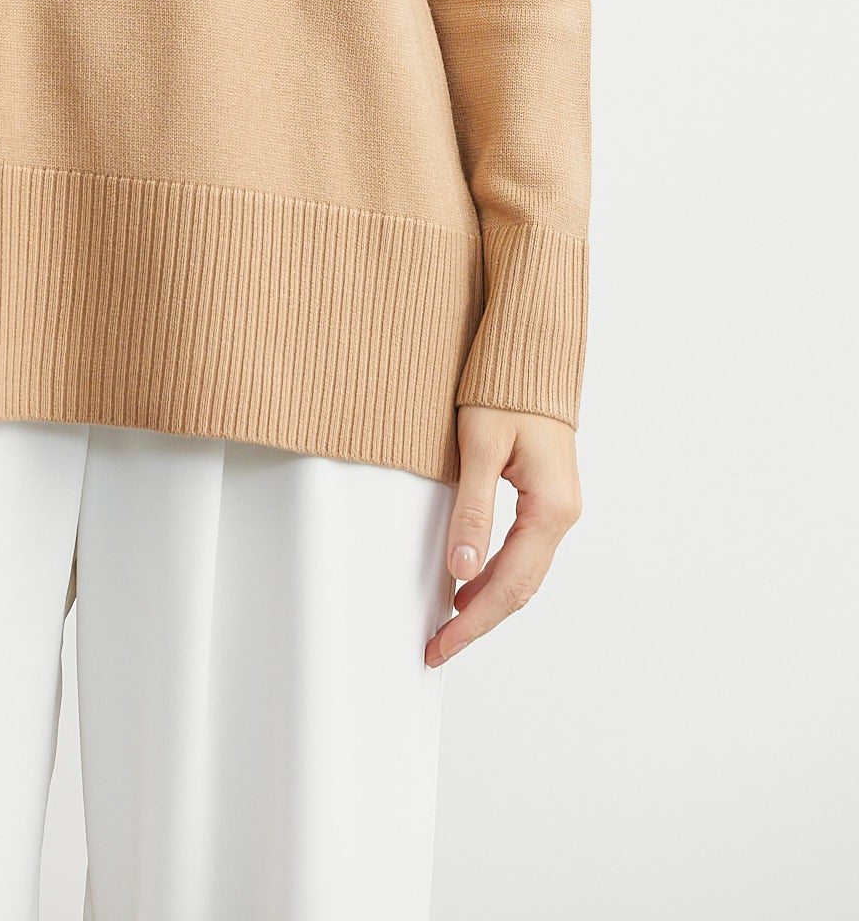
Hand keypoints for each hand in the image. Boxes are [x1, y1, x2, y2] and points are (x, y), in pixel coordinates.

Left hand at [424, 405, 581, 668]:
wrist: (532, 353)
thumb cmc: (506, 390)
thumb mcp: (480, 447)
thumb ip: (472, 510)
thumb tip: (460, 571)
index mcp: (551, 508)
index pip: (509, 584)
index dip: (474, 620)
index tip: (441, 645)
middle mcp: (562, 515)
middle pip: (520, 587)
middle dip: (478, 621)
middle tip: (437, 647)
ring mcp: (558, 508)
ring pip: (523, 573)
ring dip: (487, 600)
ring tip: (447, 624)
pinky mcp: (546, 499)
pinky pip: (523, 551)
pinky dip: (495, 574)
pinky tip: (468, 581)